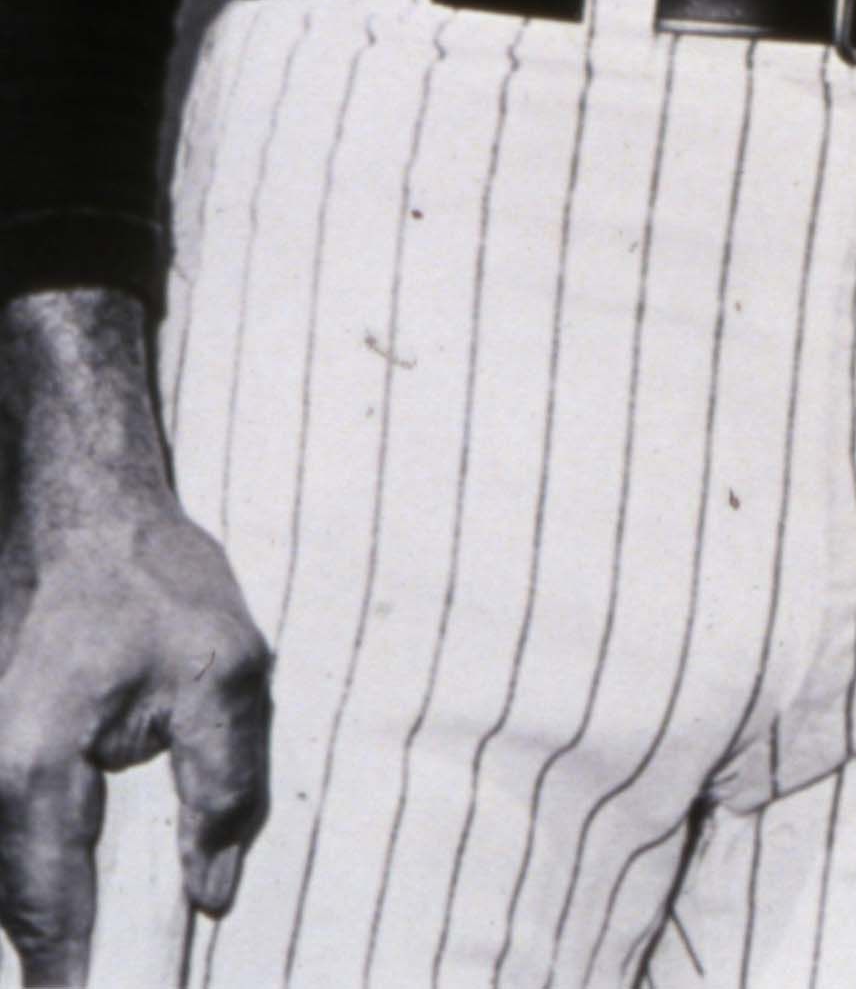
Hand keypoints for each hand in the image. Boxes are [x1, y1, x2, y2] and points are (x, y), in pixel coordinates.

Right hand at [0, 295, 268, 984]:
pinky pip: (15, 859)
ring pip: (9, 891)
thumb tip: (213, 893)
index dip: (71, 979)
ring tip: (93, 966)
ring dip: (48, 932)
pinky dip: (41, 894)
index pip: (50, 912)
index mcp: (35, 771)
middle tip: (108, 988)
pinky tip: (75, 927)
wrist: (89, 523)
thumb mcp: (222, 672)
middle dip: (56, 966)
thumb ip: (223, 785)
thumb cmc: (156, 588)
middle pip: (16, 915)